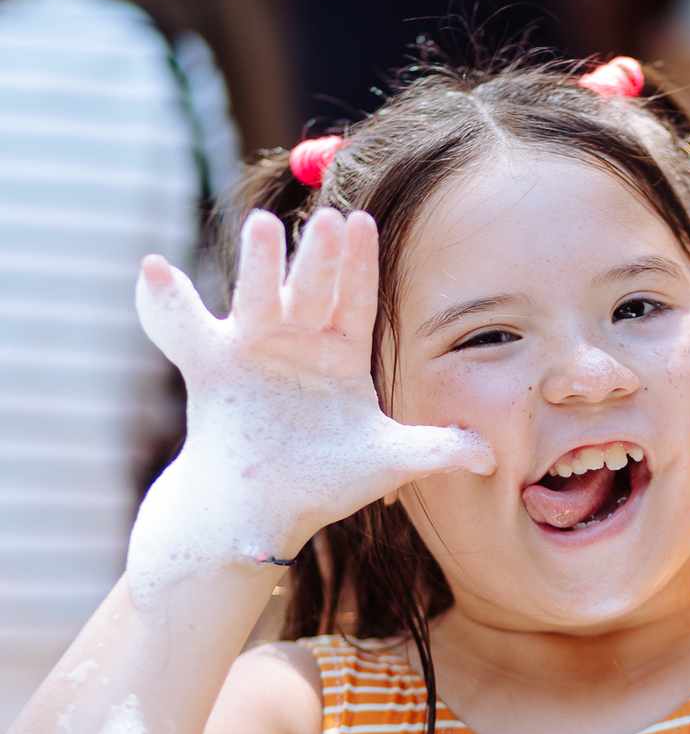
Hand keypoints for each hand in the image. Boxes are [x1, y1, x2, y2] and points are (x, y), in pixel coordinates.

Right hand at [127, 208, 493, 606]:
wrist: (258, 514)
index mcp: (344, 353)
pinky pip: (186, 330)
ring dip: (259, 266)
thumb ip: (434, 452)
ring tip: (262, 228)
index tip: (363, 223)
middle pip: (312, 290)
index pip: (358, 300)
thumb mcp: (385, 462)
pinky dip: (167, 302)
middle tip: (327, 220)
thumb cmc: (325, 482)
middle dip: (319, 257)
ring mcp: (253, 348)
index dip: (361, 264)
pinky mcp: (211, 367)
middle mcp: (299, 340)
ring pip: (258, 299)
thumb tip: (492, 457)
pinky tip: (154, 268)